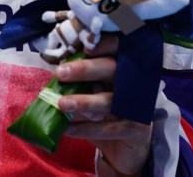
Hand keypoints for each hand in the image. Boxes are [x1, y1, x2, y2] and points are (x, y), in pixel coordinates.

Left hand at [55, 34, 151, 176]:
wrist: (123, 148)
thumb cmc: (104, 113)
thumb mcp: (92, 93)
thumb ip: (80, 80)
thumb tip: (55, 70)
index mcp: (121, 68)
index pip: (117, 49)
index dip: (105, 44)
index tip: (85, 45)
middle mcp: (132, 84)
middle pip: (112, 69)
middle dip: (85, 69)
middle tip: (60, 73)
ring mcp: (137, 107)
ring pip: (109, 101)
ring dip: (84, 102)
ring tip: (61, 104)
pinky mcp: (138, 130)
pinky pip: (110, 128)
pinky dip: (87, 129)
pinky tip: (68, 129)